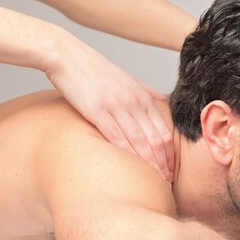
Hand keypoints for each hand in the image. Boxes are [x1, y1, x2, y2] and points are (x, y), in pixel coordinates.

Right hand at [45, 43, 173, 181]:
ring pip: (140, 141)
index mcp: (143, 97)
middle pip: (156, 139)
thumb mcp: (126, 77)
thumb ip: (146, 91)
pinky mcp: (98, 111)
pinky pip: (117, 137)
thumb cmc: (94, 69)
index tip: (172, 171)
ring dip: (149, 164)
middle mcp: (134, 102)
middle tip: (167, 184)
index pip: (164, 131)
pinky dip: (128, 155)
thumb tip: (162, 100)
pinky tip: (132, 169)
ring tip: (155, 181)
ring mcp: (117, 106)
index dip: (170, 154)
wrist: (67, 56)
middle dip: (164, 164)